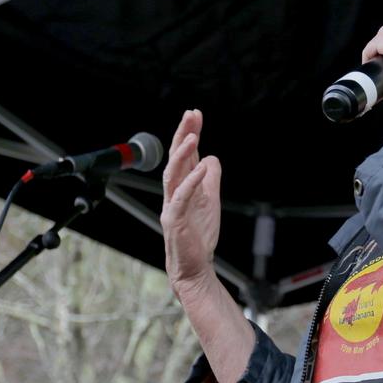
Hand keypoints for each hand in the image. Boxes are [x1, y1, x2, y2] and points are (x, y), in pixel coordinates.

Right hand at [160, 109, 221, 299]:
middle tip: (190, 114)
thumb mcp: (210, 201)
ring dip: (182, 154)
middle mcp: (173, 192)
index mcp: (181, 186)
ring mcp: (172, 205)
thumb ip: (210, 179)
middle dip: (182, 134)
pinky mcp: (175, 220)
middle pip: (175, 158)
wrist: (193, 267)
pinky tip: (202, 167)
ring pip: (173, 174)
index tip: (195, 114)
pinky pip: (182, 196)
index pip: (185, 156)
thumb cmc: (199, 236)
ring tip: (192, 136)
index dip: (189, 134)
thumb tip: (211, 157)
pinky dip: (192, 181)